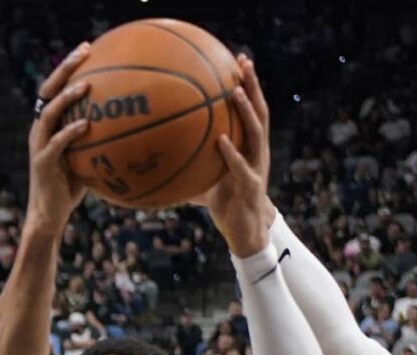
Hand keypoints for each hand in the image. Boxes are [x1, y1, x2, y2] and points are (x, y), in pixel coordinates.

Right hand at [24, 44, 92, 235]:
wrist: (50, 215)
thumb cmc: (71, 187)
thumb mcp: (87, 158)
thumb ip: (100, 140)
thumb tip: (133, 129)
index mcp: (49, 125)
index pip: (55, 88)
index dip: (68, 67)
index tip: (86, 48)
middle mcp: (40, 130)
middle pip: (48, 91)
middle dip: (65, 69)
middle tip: (84, 53)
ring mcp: (40, 145)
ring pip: (49, 114)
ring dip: (67, 98)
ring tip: (86, 86)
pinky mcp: (43, 164)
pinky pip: (57, 144)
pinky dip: (70, 132)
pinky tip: (86, 124)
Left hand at [195, 55, 272, 257]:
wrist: (245, 233)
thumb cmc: (224, 202)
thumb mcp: (206, 175)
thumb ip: (189, 160)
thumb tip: (156, 155)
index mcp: (249, 146)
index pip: (251, 108)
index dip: (247, 84)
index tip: (238, 60)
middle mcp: (256, 151)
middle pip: (260, 111)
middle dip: (253, 85)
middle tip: (244, 61)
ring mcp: (257, 167)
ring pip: (257, 133)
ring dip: (247, 111)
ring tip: (235, 91)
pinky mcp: (251, 187)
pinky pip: (241, 167)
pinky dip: (231, 153)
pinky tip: (221, 140)